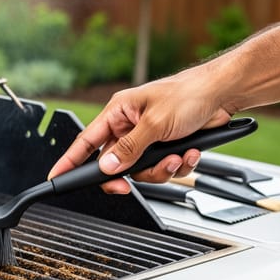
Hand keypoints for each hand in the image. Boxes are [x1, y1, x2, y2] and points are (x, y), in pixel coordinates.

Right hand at [47, 72, 234, 193]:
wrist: (223, 95)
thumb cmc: (189, 94)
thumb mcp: (156, 123)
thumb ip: (130, 148)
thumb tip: (108, 166)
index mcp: (119, 113)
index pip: (86, 141)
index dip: (70, 160)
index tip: (56, 176)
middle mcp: (130, 126)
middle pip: (116, 164)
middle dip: (133, 173)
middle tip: (130, 185)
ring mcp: (148, 139)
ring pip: (142, 171)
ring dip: (161, 169)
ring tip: (176, 156)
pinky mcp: (166, 147)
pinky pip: (162, 169)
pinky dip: (177, 166)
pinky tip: (188, 153)